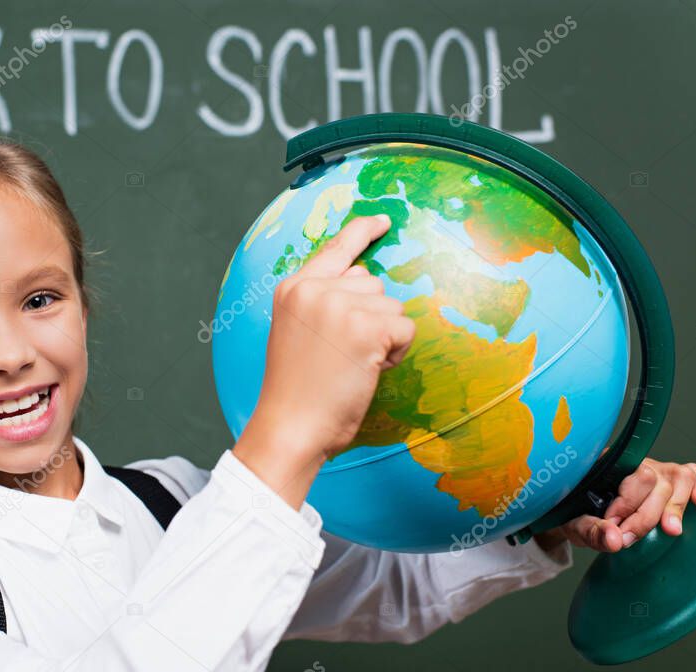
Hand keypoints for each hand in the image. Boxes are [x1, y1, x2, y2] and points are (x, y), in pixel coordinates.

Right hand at [233, 215, 415, 507]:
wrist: (290, 426)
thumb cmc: (296, 390)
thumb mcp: (298, 331)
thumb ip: (323, 301)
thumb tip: (364, 277)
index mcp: (293, 288)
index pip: (335, 249)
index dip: (362, 232)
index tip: (382, 221)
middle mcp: (315, 288)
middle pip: (372, 284)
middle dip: (370, 318)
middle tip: (341, 356)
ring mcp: (341, 305)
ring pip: (391, 307)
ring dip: (383, 338)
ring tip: (350, 365)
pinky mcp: (368, 327)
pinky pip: (405, 329)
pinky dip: (395, 353)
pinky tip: (367, 370)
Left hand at [540, 457, 695, 552]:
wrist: (577, 514)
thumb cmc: (576, 514)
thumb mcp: (576, 525)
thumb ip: (592, 531)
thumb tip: (615, 541)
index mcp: (607, 466)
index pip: (631, 478)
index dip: (627, 505)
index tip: (615, 526)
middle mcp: (634, 464)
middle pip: (656, 481)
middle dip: (645, 514)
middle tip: (629, 537)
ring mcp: (654, 471)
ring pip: (678, 477)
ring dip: (676, 506)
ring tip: (670, 529)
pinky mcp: (668, 481)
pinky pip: (690, 474)